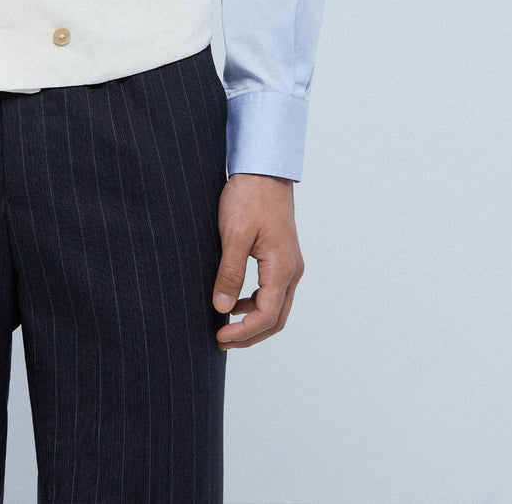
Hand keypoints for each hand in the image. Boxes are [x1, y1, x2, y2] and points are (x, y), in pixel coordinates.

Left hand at [212, 173, 303, 348]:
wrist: (264, 170)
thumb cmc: (250, 197)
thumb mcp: (234, 234)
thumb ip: (229, 273)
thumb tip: (223, 309)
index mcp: (282, 268)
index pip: (266, 316)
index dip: (243, 333)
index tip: (219, 338)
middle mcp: (292, 271)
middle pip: (276, 319)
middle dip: (250, 336)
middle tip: (221, 341)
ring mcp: (290, 264)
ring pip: (276, 307)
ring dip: (253, 322)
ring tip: (226, 326)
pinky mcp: (282, 257)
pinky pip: (273, 291)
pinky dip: (256, 304)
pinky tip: (235, 302)